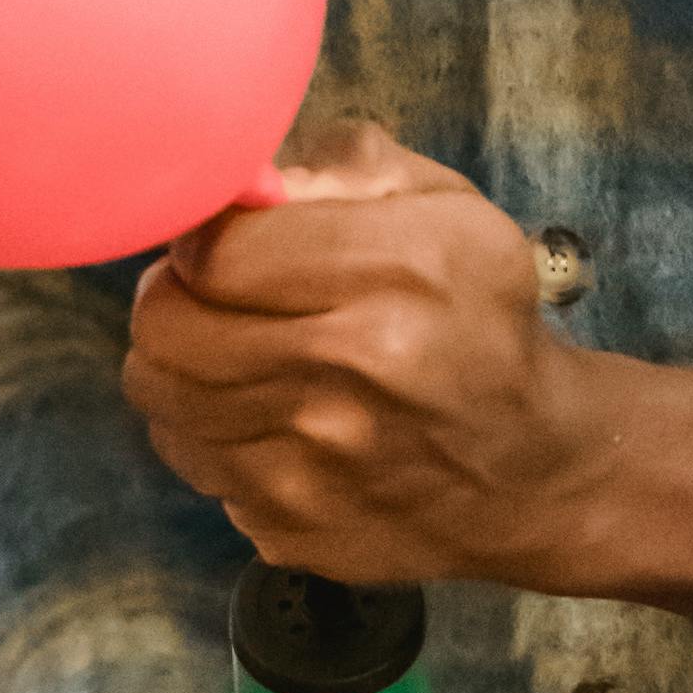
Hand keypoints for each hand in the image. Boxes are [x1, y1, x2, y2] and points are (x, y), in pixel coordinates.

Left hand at [121, 131, 692, 621]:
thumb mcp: (448, 209)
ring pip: (159, 396)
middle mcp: (346, 380)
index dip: (202, 238)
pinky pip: (192, 461)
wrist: (533, 473)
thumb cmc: (480, 321)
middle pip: (163, 327)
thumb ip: (343, 164)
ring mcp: (311, 468)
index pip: (214, 251)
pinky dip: (211, 432)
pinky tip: (268, 415)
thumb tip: (248, 178)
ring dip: (182, 364)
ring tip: (235, 350)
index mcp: (393, 282)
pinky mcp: (288, 528)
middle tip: (210, 293)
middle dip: (173, 298)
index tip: (224, 241)